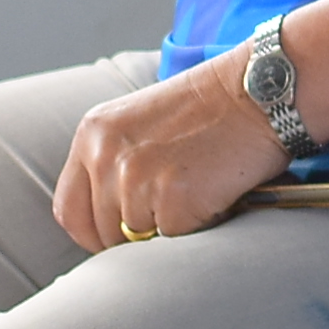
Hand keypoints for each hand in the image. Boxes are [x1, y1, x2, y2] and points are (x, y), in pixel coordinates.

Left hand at [52, 60, 287, 252]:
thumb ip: (114, 162)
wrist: (260, 89)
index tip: (116, 238)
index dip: (93, 233)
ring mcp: (137, 179)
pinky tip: (217, 192)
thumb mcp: (139, 122)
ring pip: (141, 238)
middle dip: (136, 235)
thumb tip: (111, 220)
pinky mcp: (174, 201)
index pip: (69, 210)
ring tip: (200, 188)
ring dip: (172, 226)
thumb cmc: (212, 106)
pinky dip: (200, 225)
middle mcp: (106, 157)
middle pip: (103, 232)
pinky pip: (177, 240)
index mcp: (92, 135)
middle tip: (173, 211)